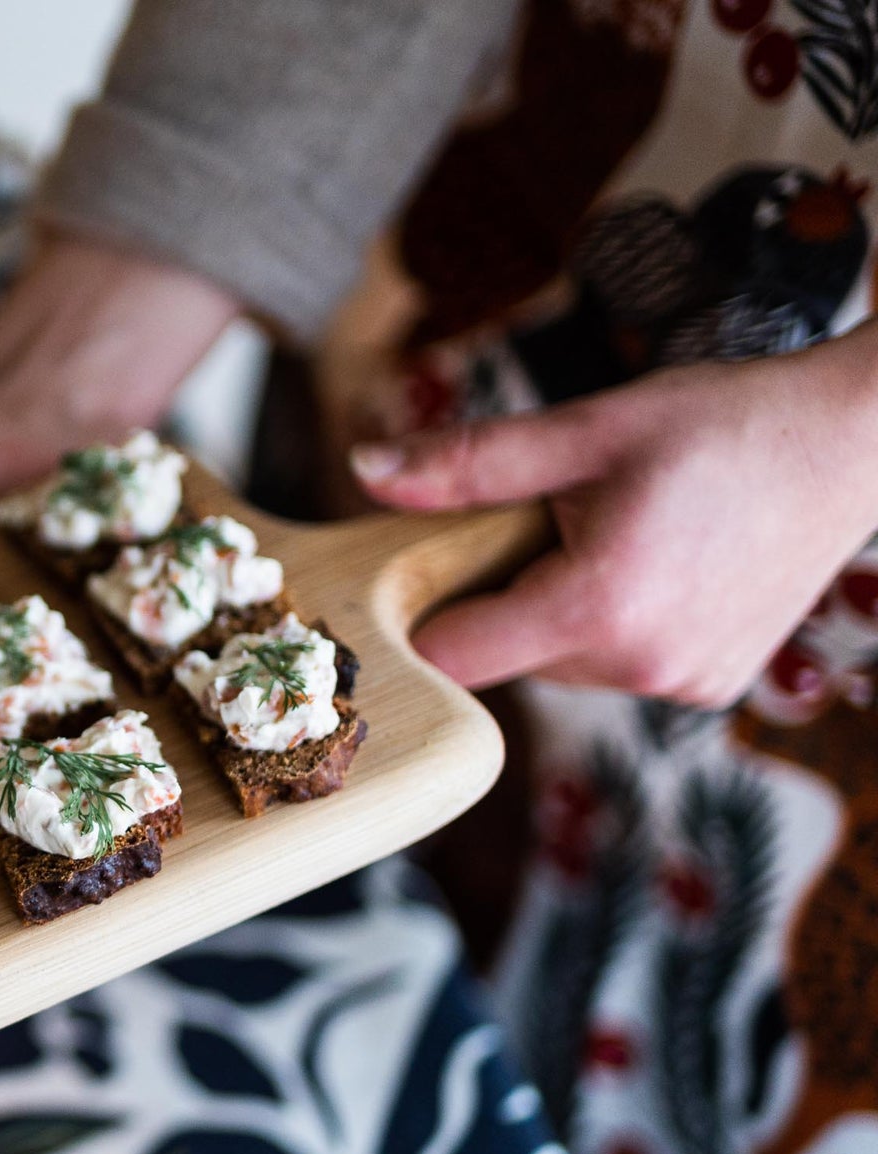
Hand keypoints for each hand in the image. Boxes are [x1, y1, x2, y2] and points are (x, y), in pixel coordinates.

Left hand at [352, 323, 877, 706]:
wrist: (852, 443)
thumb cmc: (723, 425)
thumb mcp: (584, 430)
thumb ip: (468, 463)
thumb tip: (366, 472)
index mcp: (597, 606)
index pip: (454, 654)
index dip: (423, 611)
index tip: (427, 564)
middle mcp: (639, 665)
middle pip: (506, 655)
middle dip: (504, 592)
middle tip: (554, 519)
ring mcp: (679, 685)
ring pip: (559, 661)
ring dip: (559, 608)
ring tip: (620, 536)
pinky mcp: (708, 688)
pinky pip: (618, 666)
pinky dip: (615, 625)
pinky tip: (659, 566)